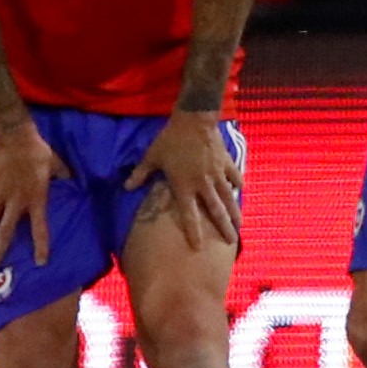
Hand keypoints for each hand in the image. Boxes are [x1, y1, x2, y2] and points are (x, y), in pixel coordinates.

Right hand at [0, 125, 71, 265]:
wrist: (14, 138)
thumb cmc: (38, 152)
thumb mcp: (56, 164)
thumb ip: (62, 174)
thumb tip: (71, 177)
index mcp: (35, 199)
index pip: (40, 228)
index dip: (41, 246)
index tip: (40, 262)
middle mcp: (15, 202)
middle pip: (6, 231)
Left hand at [125, 111, 242, 248]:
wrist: (194, 120)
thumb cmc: (171, 140)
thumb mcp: (152, 157)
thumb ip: (141, 174)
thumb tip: (126, 187)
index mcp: (184, 186)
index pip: (189, 215)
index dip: (194, 232)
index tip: (199, 247)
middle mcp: (203, 184)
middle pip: (216, 211)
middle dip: (224, 227)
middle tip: (232, 242)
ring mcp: (217, 174)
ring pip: (229, 197)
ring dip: (235, 212)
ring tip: (240, 225)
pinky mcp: (226, 163)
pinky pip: (234, 177)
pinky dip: (238, 185)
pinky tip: (240, 191)